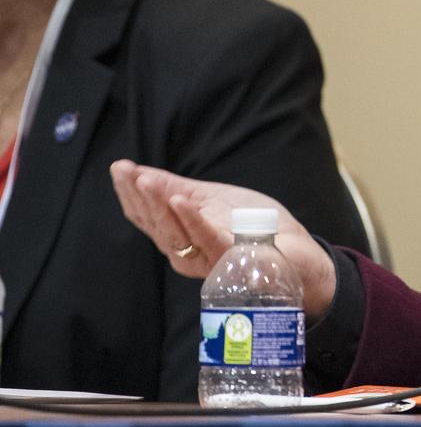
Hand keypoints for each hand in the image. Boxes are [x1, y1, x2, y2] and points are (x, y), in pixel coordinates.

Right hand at [109, 160, 337, 319]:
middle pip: (155, 224)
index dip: (129, 193)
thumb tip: (139, 173)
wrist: (295, 252)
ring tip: (146, 180)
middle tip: (125, 171)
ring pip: (175, 233)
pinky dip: (193, 220)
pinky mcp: (232, 258)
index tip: (118, 168)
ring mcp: (208, 259)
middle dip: (138, 196)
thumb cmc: (254, 226)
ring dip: (159, 205)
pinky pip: (208, 239)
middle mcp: (187, 253)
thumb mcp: (212, 199)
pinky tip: (181, 202)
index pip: (147, 216)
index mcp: (181, 237)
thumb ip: (177, 190)